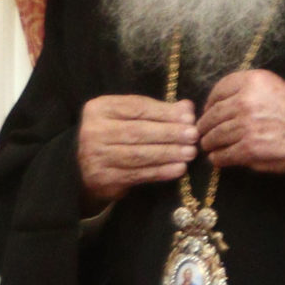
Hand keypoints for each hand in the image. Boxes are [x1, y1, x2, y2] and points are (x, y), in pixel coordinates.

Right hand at [76, 94, 196, 208]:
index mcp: (99, 109)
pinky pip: (138, 173)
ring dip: (168, 153)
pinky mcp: (102, 177)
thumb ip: (157, 111)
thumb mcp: (132, 118)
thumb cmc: (116, 137)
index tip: (189, 118)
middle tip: (194, 136)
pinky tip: (179, 169)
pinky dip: (161, 171)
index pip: (136, 108)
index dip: (165, 113)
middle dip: (170, 134)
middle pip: (138, 131)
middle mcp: (92, 130)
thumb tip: (187, 107)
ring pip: (139, 154)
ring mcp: (95, 155)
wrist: (89, 168)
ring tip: (190, 153)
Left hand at [198, 69, 284, 175]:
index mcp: (253, 81)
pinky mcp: (249, 149)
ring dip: (211, 143)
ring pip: (214, 136)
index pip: (219, 89)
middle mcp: (246, 101)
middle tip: (205, 132)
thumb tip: (224, 106)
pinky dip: (219, 158)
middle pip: (212, 114)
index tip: (210, 109)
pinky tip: (221, 158)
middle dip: (206, 125)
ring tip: (212, 146)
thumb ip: (249, 92)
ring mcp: (245, 126)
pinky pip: (223, 154)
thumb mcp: (276, 87)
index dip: (211, 101)